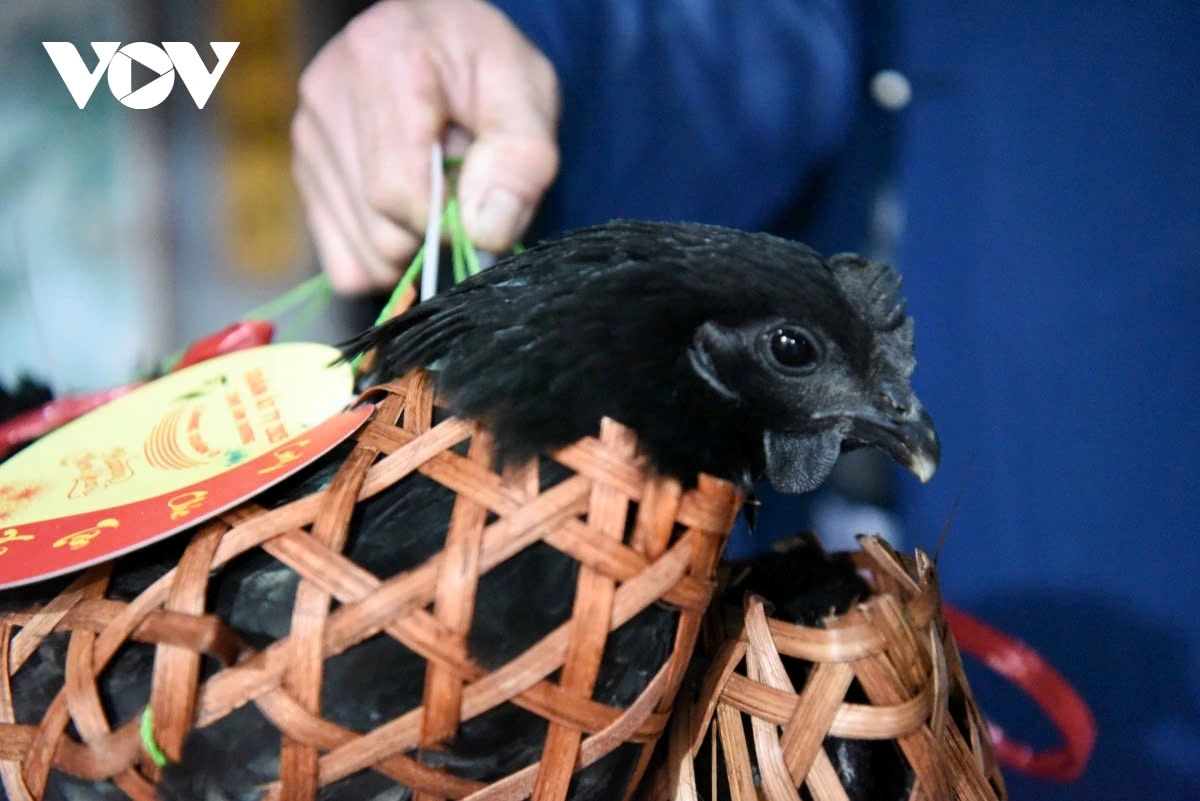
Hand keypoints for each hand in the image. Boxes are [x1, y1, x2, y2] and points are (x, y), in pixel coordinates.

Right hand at [292, 0, 560, 292]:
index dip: (450, 220)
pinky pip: (343, 262)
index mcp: (380, 62)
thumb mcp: (528, 92)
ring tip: (433, 188)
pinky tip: (405, 215)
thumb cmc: (487, 65)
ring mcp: (307, 138)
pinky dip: (383, 258)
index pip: (398, 191)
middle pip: (378, 228)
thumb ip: (521, 160)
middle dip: (433, 232)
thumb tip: (484, 231)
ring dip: (411, 245)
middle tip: (460, 185)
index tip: (479, 203)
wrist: (443, 39)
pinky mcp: (304, 173)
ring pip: (361, 253)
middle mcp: (326, 97)